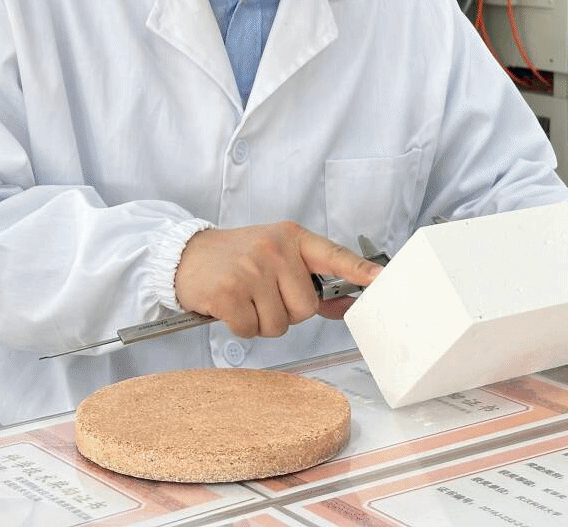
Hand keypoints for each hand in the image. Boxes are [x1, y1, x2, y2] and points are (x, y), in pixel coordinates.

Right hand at [174, 222, 382, 338]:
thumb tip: (344, 304)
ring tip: (245, 298)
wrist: (185, 255)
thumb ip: (309, 279)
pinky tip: (229, 307)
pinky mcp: (229, 291)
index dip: (360, 270)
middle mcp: (274, 249)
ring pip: (280, 324)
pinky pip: (251, 330)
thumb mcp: (275, 257)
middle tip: (263, 295)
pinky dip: (240, 327)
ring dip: (262, 321)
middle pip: (306, 309)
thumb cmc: (236, 257)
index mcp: (292, 238)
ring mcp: (251, 269)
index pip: (333, 256)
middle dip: (286, 312)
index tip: (382, 280)